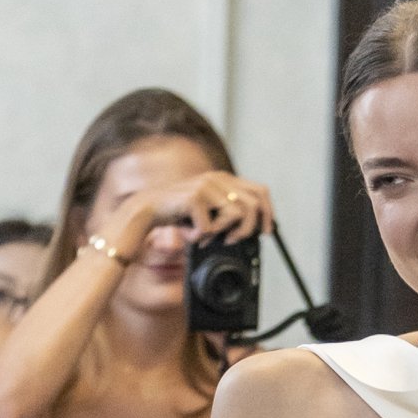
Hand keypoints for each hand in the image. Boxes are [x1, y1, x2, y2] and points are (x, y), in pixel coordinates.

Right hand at [121, 169, 273, 256]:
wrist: (148, 210)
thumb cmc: (180, 214)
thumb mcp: (210, 212)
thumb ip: (229, 213)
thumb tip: (255, 230)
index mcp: (225, 179)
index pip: (261, 191)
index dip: (268, 213)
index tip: (267, 232)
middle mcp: (218, 178)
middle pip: (254, 205)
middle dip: (248, 229)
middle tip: (231, 240)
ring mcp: (207, 185)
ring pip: (237, 215)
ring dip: (223, 233)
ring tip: (206, 236)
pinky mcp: (195, 197)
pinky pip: (212, 227)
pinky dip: (201, 237)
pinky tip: (189, 233)